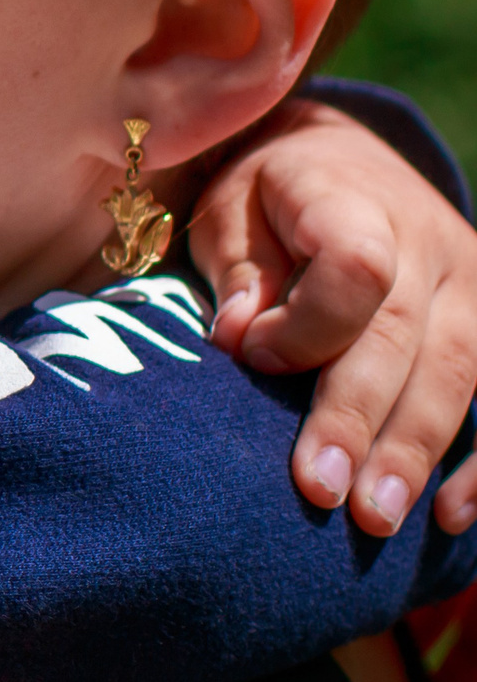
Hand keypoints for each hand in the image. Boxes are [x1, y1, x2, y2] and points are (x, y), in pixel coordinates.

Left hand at [194, 101, 476, 536]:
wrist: (336, 161)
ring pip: (461, 376)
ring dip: (420, 455)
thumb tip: (241, 337)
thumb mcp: (228, 209)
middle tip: (325, 494)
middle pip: (408, 341)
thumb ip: (237, 269)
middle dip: (364, 424)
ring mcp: (473, 284)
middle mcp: (432, 244)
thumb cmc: (265, 196)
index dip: (308, 325)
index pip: (356, 271)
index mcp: (357, 202)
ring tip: (375, 521)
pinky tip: (449, 516)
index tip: (255, 360)